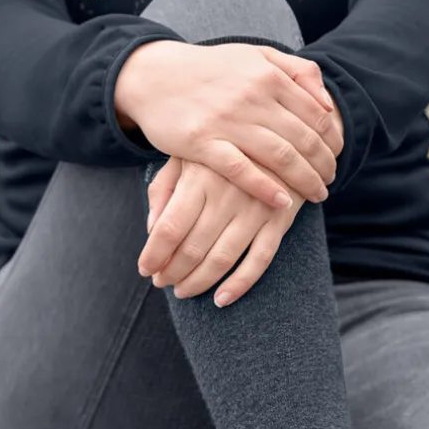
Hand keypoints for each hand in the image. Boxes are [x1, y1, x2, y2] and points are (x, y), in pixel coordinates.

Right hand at [114, 39, 341, 209]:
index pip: (318, 115)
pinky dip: (266, 189)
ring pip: (281, 157)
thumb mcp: (256, 55)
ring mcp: (227, 121)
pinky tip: (283, 203)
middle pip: (305, 139)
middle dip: (325, 165)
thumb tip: (328, 102)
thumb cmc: (211, 69)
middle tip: (331, 181)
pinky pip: (242, 171)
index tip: (337, 157)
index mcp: (269, 75)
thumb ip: (297, 71)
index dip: (334, 141)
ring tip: (317, 194)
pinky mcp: (202, 143)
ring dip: (306, 181)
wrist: (154, 75)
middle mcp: (252, 97)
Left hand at [138, 155, 301, 305]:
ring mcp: (257, 208)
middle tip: (162, 282)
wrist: (283, 130)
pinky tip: (221, 298)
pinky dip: (240, 284)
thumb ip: (165, 187)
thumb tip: (151, 228)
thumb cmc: (224, 146)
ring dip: (198, 282)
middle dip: (172, 272)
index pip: (169, 227)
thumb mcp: (188, 154)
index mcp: (200, 176)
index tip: (145, 270)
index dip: (154, 255)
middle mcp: (227, 194)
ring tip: (183, 290)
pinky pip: (260, 260)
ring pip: (223, 258)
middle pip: (192, 248)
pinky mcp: (280, 219)